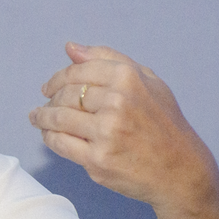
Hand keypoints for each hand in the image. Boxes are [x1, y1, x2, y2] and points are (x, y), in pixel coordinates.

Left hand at [29, 42, 218, 211]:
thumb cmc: (164, 124)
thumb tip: (70, 48)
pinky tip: (48, 135)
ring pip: (58, 118)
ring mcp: (106, 132)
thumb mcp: (148, 81)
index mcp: (127, 77)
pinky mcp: (97, 159)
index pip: (76, 72)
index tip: (48, 87)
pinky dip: (49, 137)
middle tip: (45, 105)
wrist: (181, 170)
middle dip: (50, 99)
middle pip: (65, 95)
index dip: (57, 79)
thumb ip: (108, 59)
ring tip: (37, 118)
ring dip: (42, 117)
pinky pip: (61, 143)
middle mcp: (116, 102)